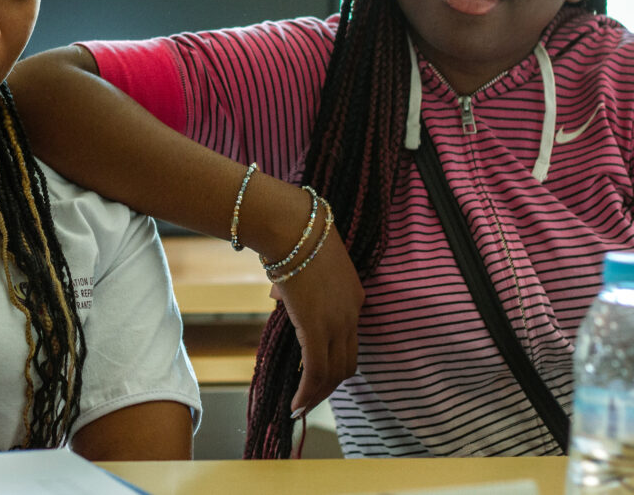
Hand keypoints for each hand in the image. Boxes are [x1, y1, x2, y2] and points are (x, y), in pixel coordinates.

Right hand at [275, 227, 362, 415]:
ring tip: (301, 406)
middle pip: (348, 363)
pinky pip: (316, 370)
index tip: (319, 374)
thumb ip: (298, 285)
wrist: (291, 227)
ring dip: (318, 394)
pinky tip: (296, 403)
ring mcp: (337, 322)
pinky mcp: (317, 328)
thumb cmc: (293, 237)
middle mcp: (352, 313)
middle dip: (330, 386)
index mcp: (354, 297)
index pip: (350, 341)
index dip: (335, 361)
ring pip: (334, 372)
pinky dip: (308, 392)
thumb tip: (279, 294)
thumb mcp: (304, 264)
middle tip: (311, 398)